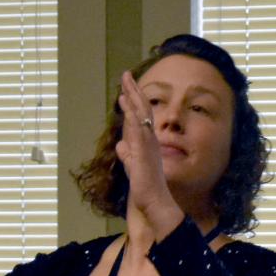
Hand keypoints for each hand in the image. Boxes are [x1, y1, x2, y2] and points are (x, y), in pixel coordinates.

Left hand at [116, 70, 182, 240]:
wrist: (155, 201)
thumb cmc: (145, 185)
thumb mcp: (132, 166)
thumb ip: (127, 154)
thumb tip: (120, 146)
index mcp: (146, 141)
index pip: (139, 116)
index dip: (131, 100)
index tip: (124, 87)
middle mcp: (149, 139)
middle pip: (142, 110)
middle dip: (133, 91)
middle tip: (125, 74)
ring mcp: (149, 145)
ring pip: (142, 116)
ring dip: (134, 99)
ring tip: (126, 84)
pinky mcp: (145, 154)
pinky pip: (140, 132)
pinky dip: (135, 119)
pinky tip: (128, 108)